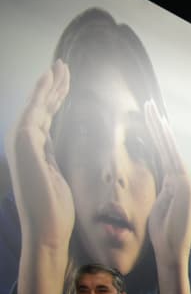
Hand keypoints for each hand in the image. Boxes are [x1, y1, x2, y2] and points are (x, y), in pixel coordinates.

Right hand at [6, 60, 74, 250]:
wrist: (47, 227)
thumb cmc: (56, 210)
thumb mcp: (57, 177)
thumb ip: (53, 159)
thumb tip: (56, 152)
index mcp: (35, 150)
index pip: (46, 118)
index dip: (55, 99)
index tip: (65, 83)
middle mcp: (25, 143)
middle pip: (41, 107)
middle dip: (52, 86)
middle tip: (63, 66)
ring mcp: (22, 141)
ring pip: (37, 105)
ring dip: (49, 84)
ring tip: (60, 66)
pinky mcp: (25, 142)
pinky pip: (35, 111)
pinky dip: (42, 94)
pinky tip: (50, 78)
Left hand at [145, 99, 190, 293]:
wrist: (172, 251)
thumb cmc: (162, 236)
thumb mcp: (155, 210)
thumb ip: (157, 196)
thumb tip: (152, 190)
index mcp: (173, 185)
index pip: (162, 155)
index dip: (155, 136)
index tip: (148, 118)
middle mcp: (181, 180)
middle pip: (166, 147)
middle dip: (158, 125)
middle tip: (148, 104)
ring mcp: (184, 182)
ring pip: (169, 149)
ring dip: (160, 127)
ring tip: (151, 108)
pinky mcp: (183, 186)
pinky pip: (171, 158)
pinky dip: (166, 142)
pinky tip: (160, 127)